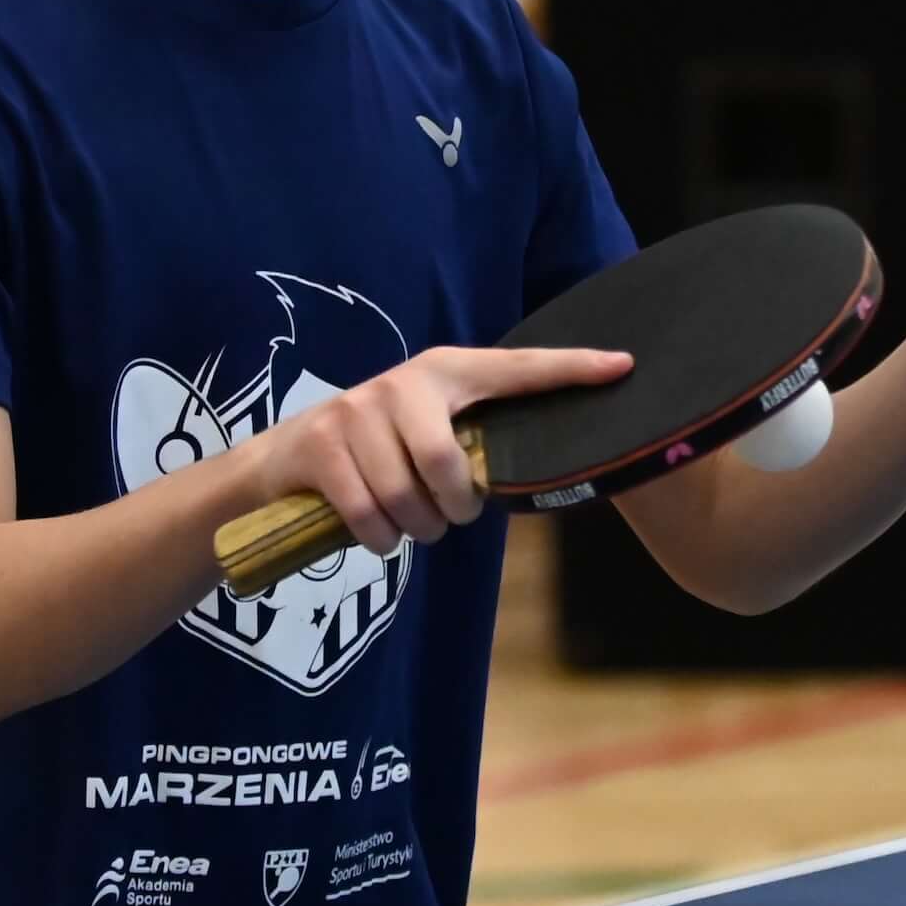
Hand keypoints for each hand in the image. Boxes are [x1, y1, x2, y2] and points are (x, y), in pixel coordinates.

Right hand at [262, 341, 631, 558]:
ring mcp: (356, 410)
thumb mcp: (424, 430)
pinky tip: (381, 534)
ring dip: (414, 529)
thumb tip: (540, 475)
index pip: (515, 368)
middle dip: (453, 508)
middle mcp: (402, 382)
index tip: (623, 366)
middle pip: (446, 464)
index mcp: (443, 371)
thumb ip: (470, 439)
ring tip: (412, 525)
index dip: (569, 368)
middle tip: (450, 517)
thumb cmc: (375, 451)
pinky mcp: (320, 445)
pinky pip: (367, 513)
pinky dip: (380, 539)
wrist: (283, 459)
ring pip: (405, 496)